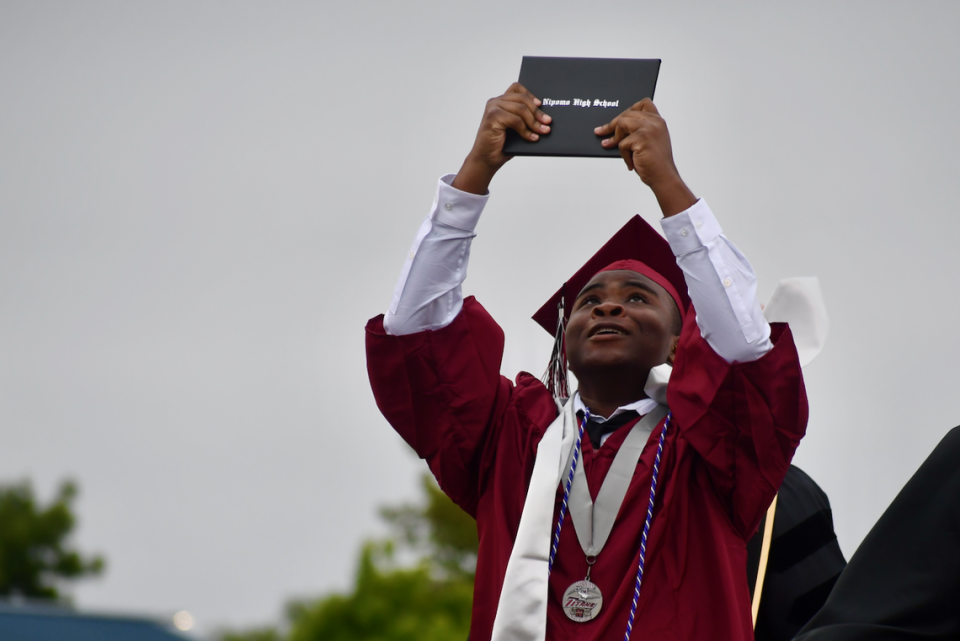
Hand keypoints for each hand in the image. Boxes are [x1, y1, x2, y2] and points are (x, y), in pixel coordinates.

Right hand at [452, 83, 551, 194]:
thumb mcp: (516, 129)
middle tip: (548, 121)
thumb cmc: (501, 146)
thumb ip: (524, 119)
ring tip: (543, 131)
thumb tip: (544, 117)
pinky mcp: (492, 117)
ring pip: (521, 108)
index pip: (517, 88)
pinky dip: (525, 130)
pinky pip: (516, 120)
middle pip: (522, 99)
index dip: (530, 95)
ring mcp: (493, 108)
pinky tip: (532, 137)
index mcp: (500, 102)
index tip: (541, 104)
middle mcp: (495, 102)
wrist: (486, 160)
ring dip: (534, 121)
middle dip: (537, 111)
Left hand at [594, 99, 695, 216]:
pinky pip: (622, 143)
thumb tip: (615, 129)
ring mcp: (649, 128)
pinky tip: (632, 163)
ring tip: (623, 152)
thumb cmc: (655, 164)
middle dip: (612, 124)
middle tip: (600, 132)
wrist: (664, 178)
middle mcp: (655, 122)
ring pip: (622, 123)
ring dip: (617, 139)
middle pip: (627, 113)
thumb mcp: (648, 142)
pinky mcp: (642, 137)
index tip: (617, 119)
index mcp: (658, 121)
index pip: (643, 104)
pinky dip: (624, 155)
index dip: (628, 110)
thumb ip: (638, 131)